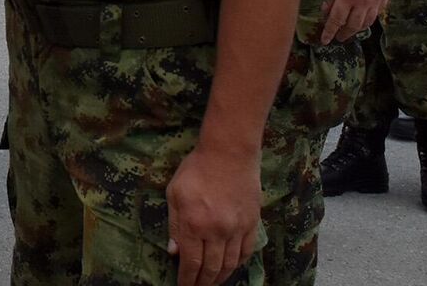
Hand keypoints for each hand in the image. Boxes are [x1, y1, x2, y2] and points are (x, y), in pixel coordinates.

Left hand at [165, 142, 260, 285]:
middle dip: (203, 283)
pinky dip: (238, 264)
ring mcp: (237, 229)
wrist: (229, 153)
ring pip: (231, 264)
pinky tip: (231, 267)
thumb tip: (174, 252)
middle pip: (212, 268)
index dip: (187, 279)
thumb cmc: (196, 169)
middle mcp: (217, 232)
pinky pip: (246, 251)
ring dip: (221, 277)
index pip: (191, 263)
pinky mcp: (252, 224)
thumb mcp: (174, 193)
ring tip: (212, 282)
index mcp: (194, 224)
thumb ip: (175, 225)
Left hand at [316, 0, 391, 43]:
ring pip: (366, 22)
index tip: (324, 41)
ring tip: (349, 33)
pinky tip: (364, 22)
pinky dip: (369, 21)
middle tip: (337, 39)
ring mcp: (376, 1)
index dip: (329, 32)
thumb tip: (325, 11)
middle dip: (344, 34)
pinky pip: (376, 14)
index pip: (336, 20)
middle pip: (352, 25)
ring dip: (356, 30)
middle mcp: (363, 2)